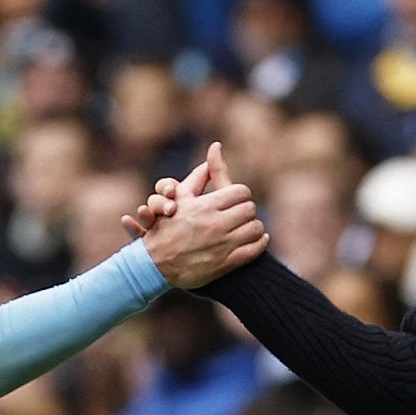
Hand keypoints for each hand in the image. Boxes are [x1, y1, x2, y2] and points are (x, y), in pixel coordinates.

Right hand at [138, 144, 266, 288]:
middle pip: (250, 209)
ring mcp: (222, 245)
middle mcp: (216, 225)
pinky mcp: (226, 263)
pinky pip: (254, 250)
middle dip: (247, 210)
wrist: (155, 266)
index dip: (241, 194)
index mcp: (206, 206)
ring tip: (249, 227)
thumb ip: (199, 175)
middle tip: (243, 213)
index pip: (241, 192)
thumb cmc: (166, 228)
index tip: (237, 199)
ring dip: (254, 227)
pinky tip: (258, 239)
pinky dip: (260, 243)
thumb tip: (215, 148)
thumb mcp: (180, 198)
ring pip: (255, 229)